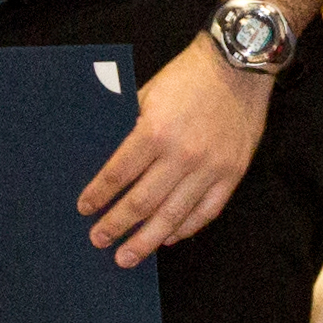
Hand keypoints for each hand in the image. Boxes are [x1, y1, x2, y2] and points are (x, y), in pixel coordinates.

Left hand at [78, 43, 270, 265]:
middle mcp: (181, 155)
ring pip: (173, 216)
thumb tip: (108, 157)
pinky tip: (169, 237)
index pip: (118, 174)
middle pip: (141, 202)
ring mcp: (210, 168)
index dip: (99, 195)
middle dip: (116, 225)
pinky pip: (206, 212)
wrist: (237, 65)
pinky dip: (186, 229)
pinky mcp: (232, 173)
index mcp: (154, 131)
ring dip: (147, 239)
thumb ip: (130, 125)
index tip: (85, 209)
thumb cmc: (188, 76)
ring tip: (128, 256)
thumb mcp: (149, 92)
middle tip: (99, 241)